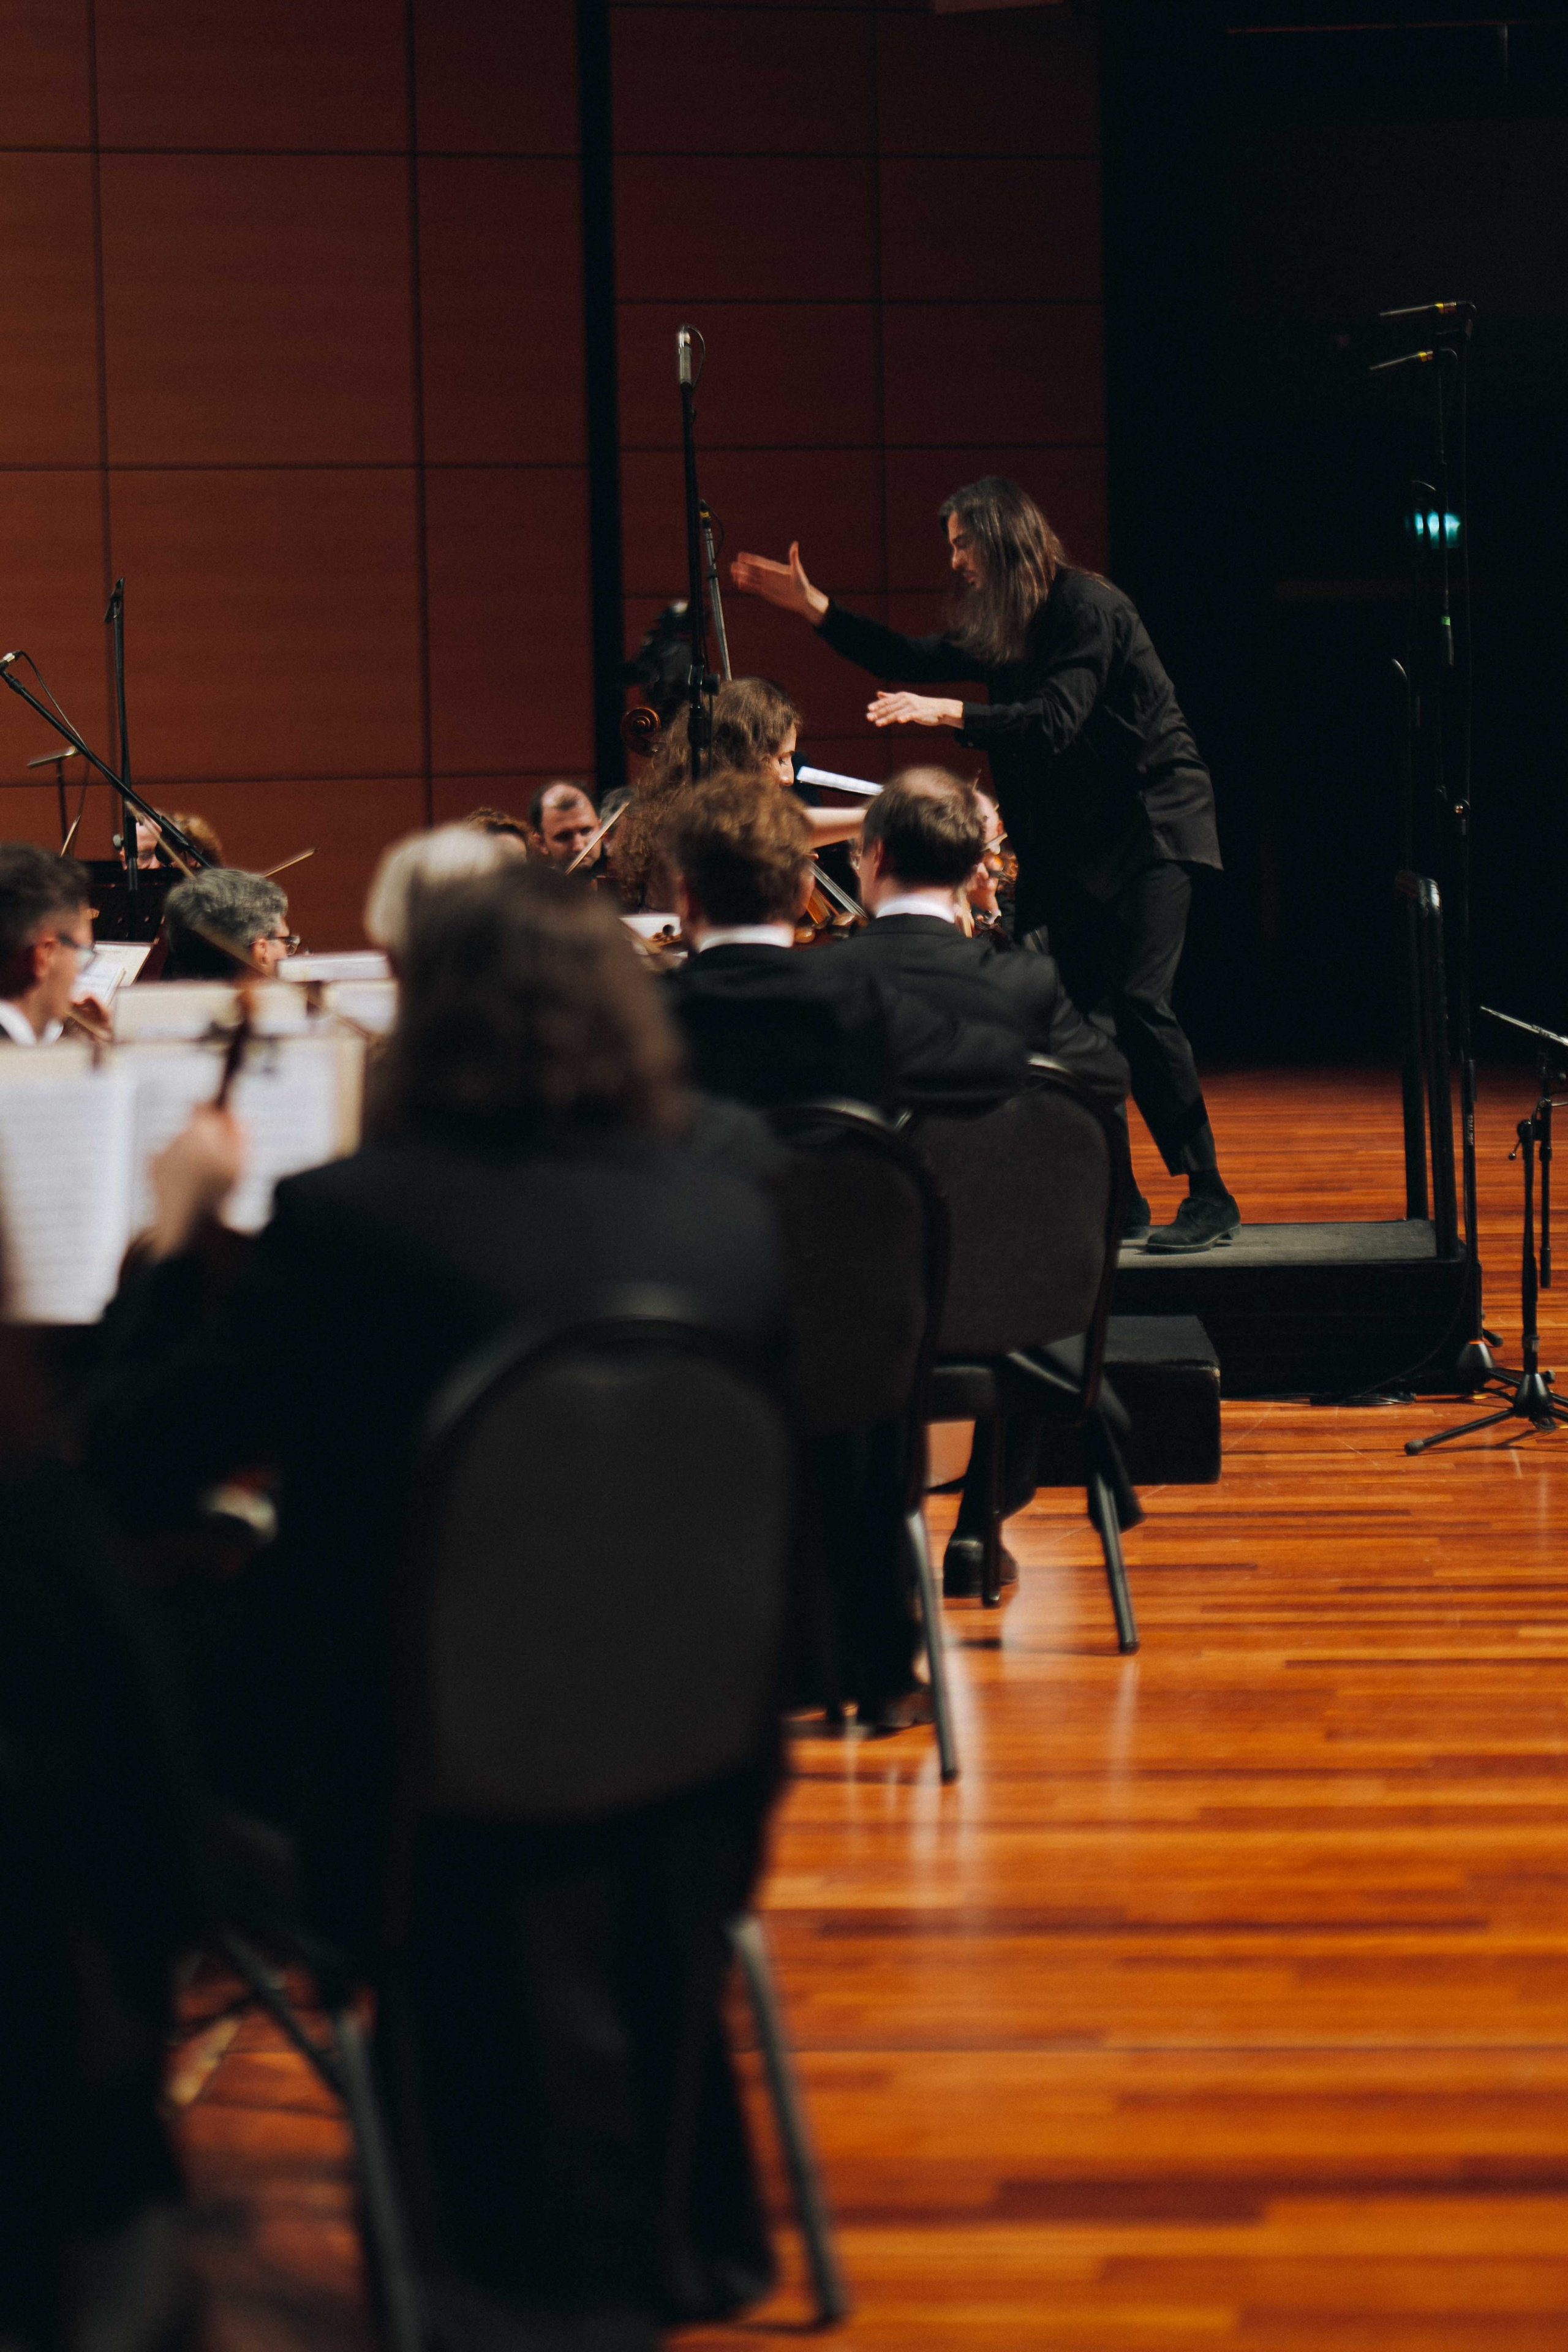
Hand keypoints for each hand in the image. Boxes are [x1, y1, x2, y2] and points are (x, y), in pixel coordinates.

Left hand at [149, 1106, 244, 1258]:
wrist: (185, 1223)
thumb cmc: (216, 1193)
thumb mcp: (238, 1164)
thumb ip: (239, 1135)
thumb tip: (237, 1116)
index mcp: (199, 1133)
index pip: (204, 1107)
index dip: (215, 1114)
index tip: (223, 1127)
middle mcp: (177, 1138)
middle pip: (194, 1129)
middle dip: (206, 1139)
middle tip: (218, 1164)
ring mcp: (162, 1152)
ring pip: (182, 1145)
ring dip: (192, 1155)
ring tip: (203, 1180)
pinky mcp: (152, 1167)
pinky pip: (169, 1159)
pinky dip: (178, 1168)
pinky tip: (188, 1185)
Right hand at [729, 540, 828, 623]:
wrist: (803, 599)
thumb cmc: (802, 584)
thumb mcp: (797, 571)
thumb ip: (793, 558)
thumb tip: (795, 544)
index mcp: (774, 568)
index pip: (760, 563)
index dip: (750, 560)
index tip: (741, 556)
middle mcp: (769, 575)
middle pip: (753, 570)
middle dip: (743, 568)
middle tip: (732, 566)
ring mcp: (767, 583)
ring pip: (752, 579)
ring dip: (742, 577)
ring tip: (733, 575)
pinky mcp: (767, 592)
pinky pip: (754, 588)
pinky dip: (747, 586)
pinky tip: (739, 584)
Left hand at [867, 692, 963, 729]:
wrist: (938, 709)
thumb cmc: (919, 705)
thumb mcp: (904, 699)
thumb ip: (890, 697)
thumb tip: (878, 694)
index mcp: (901, 696)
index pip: (887, 701)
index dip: (878, 705)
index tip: (869, 709)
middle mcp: (906, 700)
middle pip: (890, 707)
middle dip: (878, 713)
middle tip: (868, 718)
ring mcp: (913, 706)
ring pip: (897, 713)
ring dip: (886, 718)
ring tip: (877, 723)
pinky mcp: (920, 713)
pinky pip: (911, 715)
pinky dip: (905, 717)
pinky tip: (899, 721)